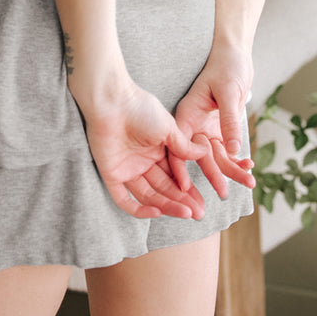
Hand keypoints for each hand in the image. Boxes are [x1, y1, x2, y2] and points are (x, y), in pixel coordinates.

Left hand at [79, 81, 207, 218]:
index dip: (188, 190)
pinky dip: (139, 209)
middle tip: (199, 214)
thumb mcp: (168, 127)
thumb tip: (204, 153)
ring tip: (186, 214)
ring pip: (149, 195)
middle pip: (164, 188)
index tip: (202, 201)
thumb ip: (183, 146)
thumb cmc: (139, 107)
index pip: (174, 176)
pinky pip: (124, 199)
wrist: (111, 101)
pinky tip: (158, 212)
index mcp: (156, 150)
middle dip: (182, 202)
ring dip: (167, 206)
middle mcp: (142, 162)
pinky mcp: (111, 174)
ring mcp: (127, 169)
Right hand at [167, 44, 255, 200]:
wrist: (236, 55)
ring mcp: (206, 128)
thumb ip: (229, 122)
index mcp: (187, 113)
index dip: (179, 166)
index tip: (185, 188)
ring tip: (250, 182)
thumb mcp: (229, 92)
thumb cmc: (228, 66)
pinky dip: (238, 159)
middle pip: (199, 155)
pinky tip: (249, 166)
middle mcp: (193, 124)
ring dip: (232, 170)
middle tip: (223, 193)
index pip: (178, 145)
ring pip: (216, 156)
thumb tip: (233, 151)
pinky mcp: (219, 129)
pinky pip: (227, 150)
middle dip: (212, 175)